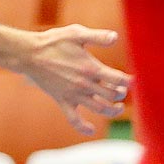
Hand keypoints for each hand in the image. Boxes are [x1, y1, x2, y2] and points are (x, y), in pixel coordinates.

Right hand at [13, 26, 132, 135]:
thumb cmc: (54, 42)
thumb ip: (98, 36)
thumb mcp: (76, 33)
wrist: (30, 55)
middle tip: (122, 90)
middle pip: (111, 95)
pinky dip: (84, 127)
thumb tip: (115, 37)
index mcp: (90, 68)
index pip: (117, 79)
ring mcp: (74, 95)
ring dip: (112, 111)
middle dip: (121, 93)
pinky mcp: (62, 101)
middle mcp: (84, 85)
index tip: (133, 80)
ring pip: (99, 109)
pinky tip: (91, 130)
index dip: (128, 81)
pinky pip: (74, 120)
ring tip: (119, 107)